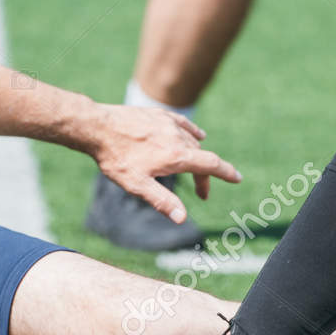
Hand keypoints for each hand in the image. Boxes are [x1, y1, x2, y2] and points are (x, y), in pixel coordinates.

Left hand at [89, 105, 240, 223]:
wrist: (97, 128)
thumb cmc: (116, 159)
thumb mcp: (137, 185)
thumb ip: (162, 201)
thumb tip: (182, 219)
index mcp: (176, 156)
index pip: (210, 165)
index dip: (226, 173)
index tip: (238, 178)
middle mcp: (177, 137)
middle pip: (201, 157)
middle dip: (204, 176)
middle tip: (201, 193)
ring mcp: (168, 124)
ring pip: (192, 142)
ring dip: (197, 157)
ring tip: (193, 170)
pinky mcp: (159, 115)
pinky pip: (183, 124)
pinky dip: (193, 133)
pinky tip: (197, 135)